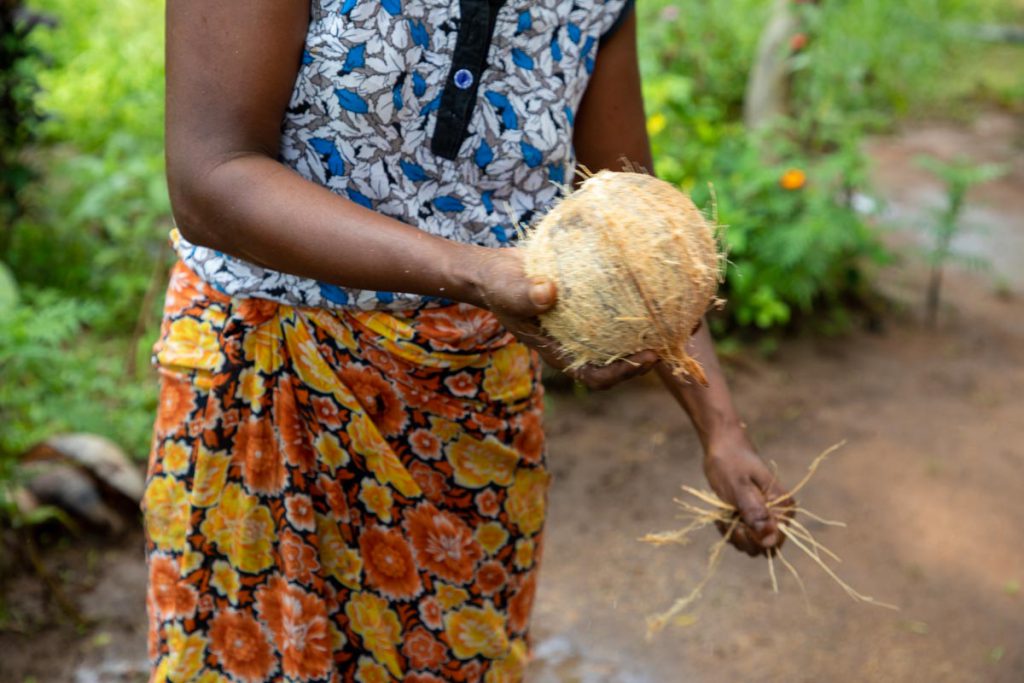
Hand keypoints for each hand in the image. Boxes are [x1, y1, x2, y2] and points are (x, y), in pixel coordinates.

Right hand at [473, 248, 658, 390]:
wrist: (496, 270)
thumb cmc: (498, 284)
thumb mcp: (506, 287)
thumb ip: (523, 293)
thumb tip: (549, 293)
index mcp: (559, 352)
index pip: (596, 376)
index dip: (623, 373)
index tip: (648, 357)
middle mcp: (576, 343)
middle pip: (617, 362)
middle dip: (646, 359)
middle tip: (673, 340)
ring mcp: (584, 326)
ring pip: (621, 339)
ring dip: (645, 334)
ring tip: (674, 318)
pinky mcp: (589, 305)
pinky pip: (617, 311)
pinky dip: (634, 305)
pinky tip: (653, 283)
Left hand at [702, 434, 790, 555]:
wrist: (723, 446)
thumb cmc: (730, 462)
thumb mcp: (738, 486)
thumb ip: (753, 511)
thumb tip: (768, 538)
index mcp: (784, 508)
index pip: (774, 542)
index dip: (753, 540)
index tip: (737, 524)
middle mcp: (780, 516)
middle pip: (762, 547)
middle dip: (741, 538)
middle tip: (726, 517)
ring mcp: (766, 518)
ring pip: (751, 544)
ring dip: (733, 533)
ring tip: (723, 513)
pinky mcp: (754, 518)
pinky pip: (743, 536)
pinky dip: (729, 529)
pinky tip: (721, 514)